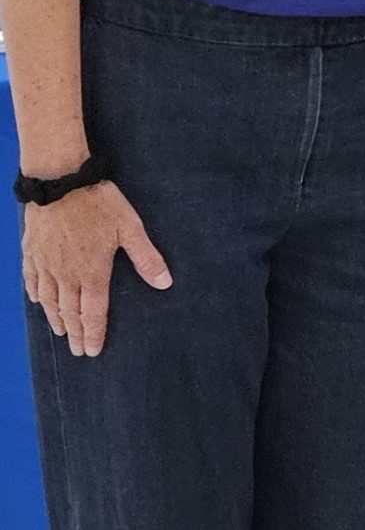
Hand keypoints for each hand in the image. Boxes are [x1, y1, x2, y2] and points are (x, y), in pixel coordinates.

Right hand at [22, 180, 169, 357]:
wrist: (59, 182)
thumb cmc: (99, 203)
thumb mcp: (130, 227)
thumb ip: (146, 257)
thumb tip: (165, 283)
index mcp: (92, 271)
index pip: (93, 312)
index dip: (94, 333)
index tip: (92, 351)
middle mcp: (66, 274)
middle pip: (70, 311)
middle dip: (75, 333)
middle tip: (77, 351)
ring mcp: (45, 264)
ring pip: (49, 300)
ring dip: (56, 318)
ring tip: (61, 333)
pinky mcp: (32, 251)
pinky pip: (32, 279)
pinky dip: (36, 294)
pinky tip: (38, 301)